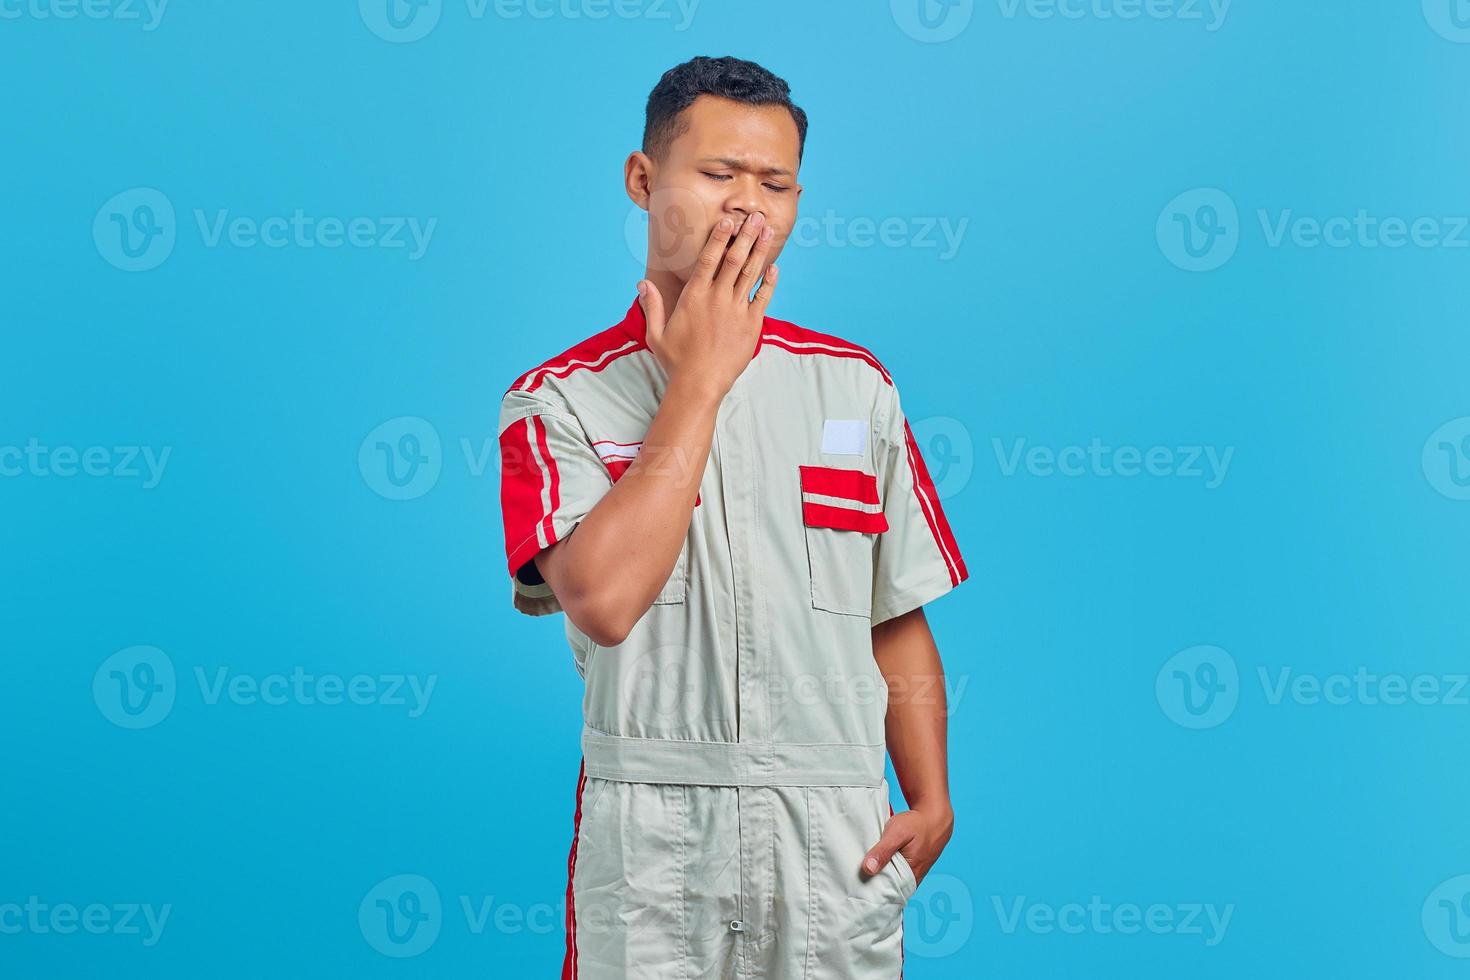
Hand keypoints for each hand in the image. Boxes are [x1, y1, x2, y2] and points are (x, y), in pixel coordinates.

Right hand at [636, 212, 778, 398]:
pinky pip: (763, 297)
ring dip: (760, 250)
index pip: (708, 259)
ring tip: (767, 231)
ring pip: (751, 273)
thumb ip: (651, 305)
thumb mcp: (656, 333)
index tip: (727, 221)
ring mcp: (736, 310)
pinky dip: (769, 282)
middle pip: (734, 259)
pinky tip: (774, 267)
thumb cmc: (676, 361)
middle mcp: (716, 298)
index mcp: (694, 296)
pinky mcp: (751, 325)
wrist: (699, 385)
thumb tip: (641, 284)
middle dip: (746, 235)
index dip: (719, 238)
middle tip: (755, 216)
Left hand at [861, 804, 953, 886]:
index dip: (870, 890)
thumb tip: (868, 869)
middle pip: (888, 887)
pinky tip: (875, 861)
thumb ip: (883, 851)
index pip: (886, 893)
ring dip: (879, 874)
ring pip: (891, 879)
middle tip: (854, 877)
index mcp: (910, 877)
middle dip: (872, 883)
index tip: (855, 885)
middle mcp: (913, 880)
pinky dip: (885, 868)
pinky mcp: (911, 867)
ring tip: (862, 869)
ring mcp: (913, 874)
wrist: (935, 817)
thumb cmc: (917, 824)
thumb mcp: (897, 833)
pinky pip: (895, 872)